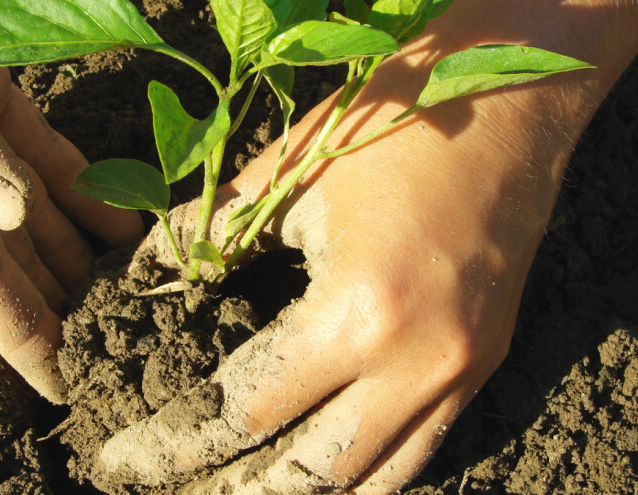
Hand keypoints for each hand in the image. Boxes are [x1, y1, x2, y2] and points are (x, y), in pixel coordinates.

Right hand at [0, 0, 141, 401]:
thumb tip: (8, 211)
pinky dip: (85, 188)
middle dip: (57, 308)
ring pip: (32, 213)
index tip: (62, 385)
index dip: (16, 335)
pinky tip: (120, 217)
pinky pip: (46, 153)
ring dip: (77, 255)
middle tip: (115, 345)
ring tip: (127, 292)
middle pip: (8, 258)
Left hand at [99, 0, 637, 491]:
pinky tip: (319, 477)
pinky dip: (363, 478)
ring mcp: (462, 373)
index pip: (246, 411)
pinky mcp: (485, 365)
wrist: (512, 99)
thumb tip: (145, 281)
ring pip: (370, 481)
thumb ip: (208, 238)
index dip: (176, 443)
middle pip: (306, 472)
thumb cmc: (393, 123)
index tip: (126, 460)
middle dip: (227, 491)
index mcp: (358, 313)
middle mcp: (419, 364)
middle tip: (166, 493)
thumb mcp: (288, 175)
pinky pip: (420, 452)